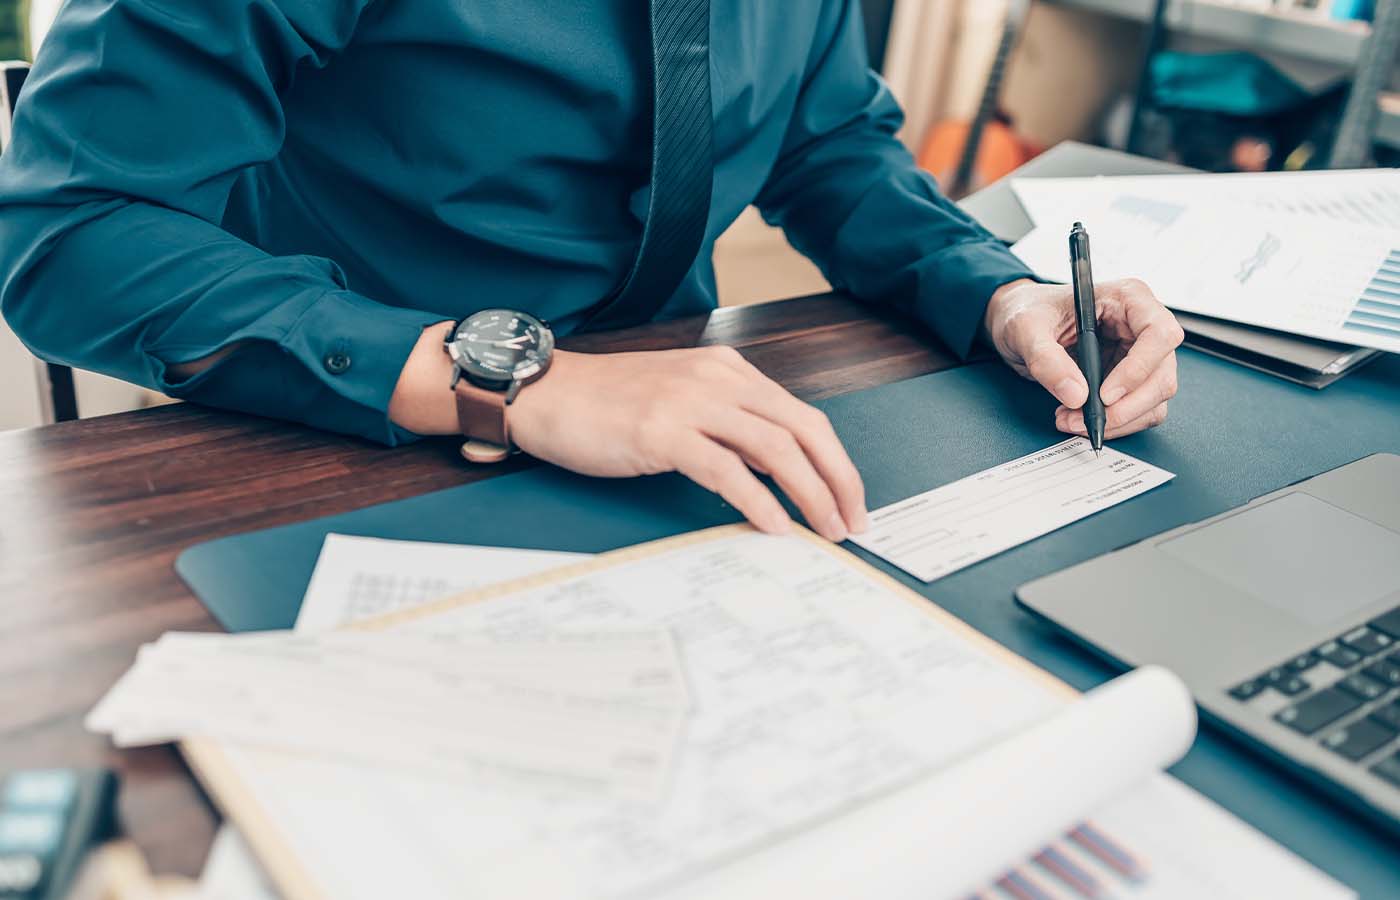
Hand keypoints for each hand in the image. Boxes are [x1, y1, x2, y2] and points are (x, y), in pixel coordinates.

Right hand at [508, 346, 868, 540]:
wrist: (546, 395)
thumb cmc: (607, 406)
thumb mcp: (682, 403)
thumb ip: (730, 427)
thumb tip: (779, 473)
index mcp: (728, 371)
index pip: (803, 415)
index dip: (836, 462)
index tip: (851, 501)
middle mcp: (718, 379)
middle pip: (804, 428)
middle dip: (838, 479)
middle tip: (853, 523)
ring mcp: (691, 402)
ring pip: (776, 447)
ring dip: (809, 493)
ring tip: (824, 530)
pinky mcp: (662, 431)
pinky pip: (726, 468)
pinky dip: (758, 500)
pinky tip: (773, 525)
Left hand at [983, 278, 1183, 438]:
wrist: (1019, 324)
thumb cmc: (1027, 311)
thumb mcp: (1026, 329)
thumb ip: (1047, 359)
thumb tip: (1076, 394)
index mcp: (1127, 299)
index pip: (1159, 333)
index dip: (1138, 368)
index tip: (1105, 394)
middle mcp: (1140, 326)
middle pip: (1161, 374)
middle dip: (1126, 406)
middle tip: (1087, 419)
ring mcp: (1139, 354)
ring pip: (1154, 398)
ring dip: (1118, 419)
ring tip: (1073, 419)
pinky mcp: (1130, 379)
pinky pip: (1139, 410)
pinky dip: (1115, 423)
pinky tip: (1080, 418)